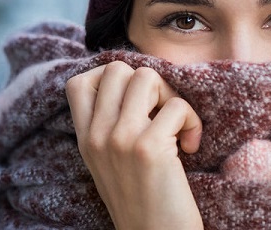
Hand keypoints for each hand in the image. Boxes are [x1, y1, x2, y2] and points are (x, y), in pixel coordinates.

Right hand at [65, 61, 203, 229]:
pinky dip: (192, 122)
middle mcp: (97, 135)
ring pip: (147, 77)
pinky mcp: (148, 148)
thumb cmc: (141, 201)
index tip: (134, 101)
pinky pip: (177, 106)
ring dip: (171, 96)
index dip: (110, 79)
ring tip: (177, 127)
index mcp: (85, 139)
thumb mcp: (109, 163)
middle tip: (161, 112)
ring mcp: (120, 139)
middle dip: (148, 83)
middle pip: (118, 69)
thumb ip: (109, 127)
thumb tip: (135, 83)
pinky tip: (190, 147)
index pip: (78, 83)